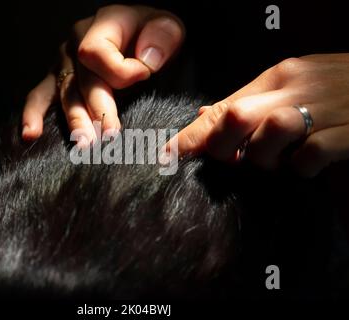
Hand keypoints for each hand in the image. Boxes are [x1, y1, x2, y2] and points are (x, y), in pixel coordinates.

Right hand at [22, 5, 184, 145]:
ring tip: (84, 143)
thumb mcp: (168, 27)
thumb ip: (163, 36)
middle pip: (83, 79)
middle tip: (110, 134)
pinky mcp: (58, 79)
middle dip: (97, 109)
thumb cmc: (154, 36)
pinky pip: (40, 95)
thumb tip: (146, 62)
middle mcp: (77, 42)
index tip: (145, 77)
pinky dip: (33, 115)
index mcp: (103, 24)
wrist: (143, 37)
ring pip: (66, 93)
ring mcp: (64, 62)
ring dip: (75, 120)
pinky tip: (31, 135)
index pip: (98, 52)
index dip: (120, 70)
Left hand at [167, 54, 348, 176]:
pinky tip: (305, 165)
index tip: (168, 155)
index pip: (225, 107)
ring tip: (274, 161)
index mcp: (279, 78)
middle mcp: (296, 89)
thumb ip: (249, 102)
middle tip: (232, 160)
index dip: (194, 135)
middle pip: (238, 117)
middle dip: (223, 147)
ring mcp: (324, 110)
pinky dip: (300, 167)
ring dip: (263, 158)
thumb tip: (205, 116)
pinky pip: (310, 156)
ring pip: (271, 134)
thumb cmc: (336, 88)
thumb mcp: (292, 85)